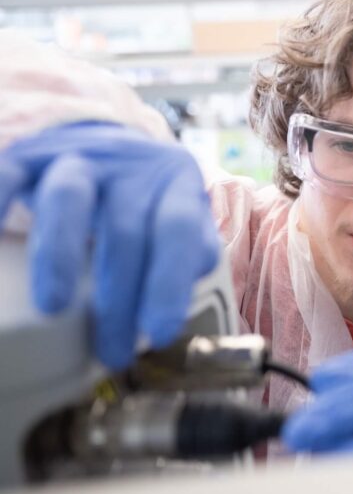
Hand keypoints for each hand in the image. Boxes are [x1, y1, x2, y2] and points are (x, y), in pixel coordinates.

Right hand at [0, 122, 218, 368]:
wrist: (108, 143)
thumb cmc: (148, 200)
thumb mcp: (180, 216)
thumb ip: (192, 249)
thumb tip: (192, 286)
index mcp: (176, 183)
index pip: (177, 229)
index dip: (169, 281)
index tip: (159, 333)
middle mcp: (129, 166)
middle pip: (124, 227)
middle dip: (118, 296)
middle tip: (111, 350)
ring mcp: (78, 157)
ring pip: (68, 196)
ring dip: (59, 252)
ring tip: (53, 306)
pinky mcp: (30, 157)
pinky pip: (8, 175)